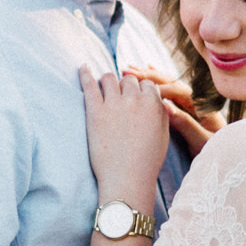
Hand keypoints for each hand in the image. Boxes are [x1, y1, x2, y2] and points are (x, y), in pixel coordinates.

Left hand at [81, 67, 169, 204]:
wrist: (127, 179)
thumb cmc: (146, 162)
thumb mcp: (163, 135)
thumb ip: (161, 113)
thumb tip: (156, 98)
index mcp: (153, 103)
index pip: (146, 84)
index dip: (140, 91)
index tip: (134, 98)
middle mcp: (134, 99)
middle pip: (128, 80)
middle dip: (124, 87)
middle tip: (119, 98)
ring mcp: (114, 104)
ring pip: (109, 78)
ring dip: (107, 81)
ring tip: (103, 88)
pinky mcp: (95, 112)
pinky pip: (89, 85)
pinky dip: (85, 73)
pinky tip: (83, 67)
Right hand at [124, 65, 225, 157]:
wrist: (229, 156)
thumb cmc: (217, 152)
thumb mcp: (202, 141)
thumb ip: (186, 124)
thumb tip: (166, 106)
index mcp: (202, 105)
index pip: (177, 90)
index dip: (158, 88)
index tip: (140, 90)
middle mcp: (196, 100)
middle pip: (170, 82)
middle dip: (148, 76)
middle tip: (127, 70)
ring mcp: (191, 102)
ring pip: (168, 83)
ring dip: (148, 75)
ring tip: (129, 68)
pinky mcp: (186, 108)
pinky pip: (168, 90)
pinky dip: (156, 80)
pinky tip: (147, 70)